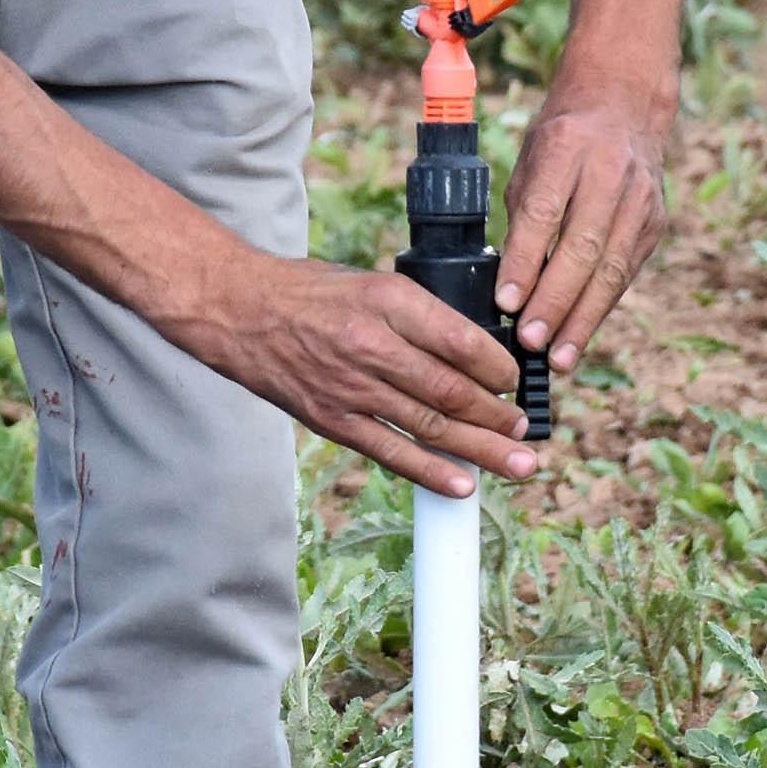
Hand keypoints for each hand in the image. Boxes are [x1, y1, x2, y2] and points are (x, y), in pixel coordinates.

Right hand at [183, 255, 535, 499]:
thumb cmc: (309, 293)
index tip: (516, 381)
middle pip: (452, 390)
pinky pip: (390, 452)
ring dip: (481, 449)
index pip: (461, 341)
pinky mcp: (333, 420)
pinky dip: (431, 471)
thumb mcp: (371, 282)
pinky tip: (463, 485)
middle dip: (498, 416)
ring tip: (517, 463)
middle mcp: (373, 345)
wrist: (239, 311)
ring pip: (430, 427)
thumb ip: (419, 314)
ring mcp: (352, 388)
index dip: (499, 368)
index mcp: (388, 301)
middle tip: (527, 430)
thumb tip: (474, 351)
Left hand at [495, 95, 670, 375]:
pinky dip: (600, 307)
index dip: (525, 262)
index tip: (506, 302)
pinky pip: (625, 273)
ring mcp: (641, 199)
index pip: (543, 213)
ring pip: (611, 269)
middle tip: (529, 342)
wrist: (624, 105)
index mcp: (567, 148)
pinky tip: (580, 335)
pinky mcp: (655, 222)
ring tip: (558, 357)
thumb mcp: (531, 162)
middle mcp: (610, 173)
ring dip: (582, 318)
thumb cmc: (562, 140)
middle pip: (582, 248)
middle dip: (555, 301)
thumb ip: (522, 217)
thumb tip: (508, 286)